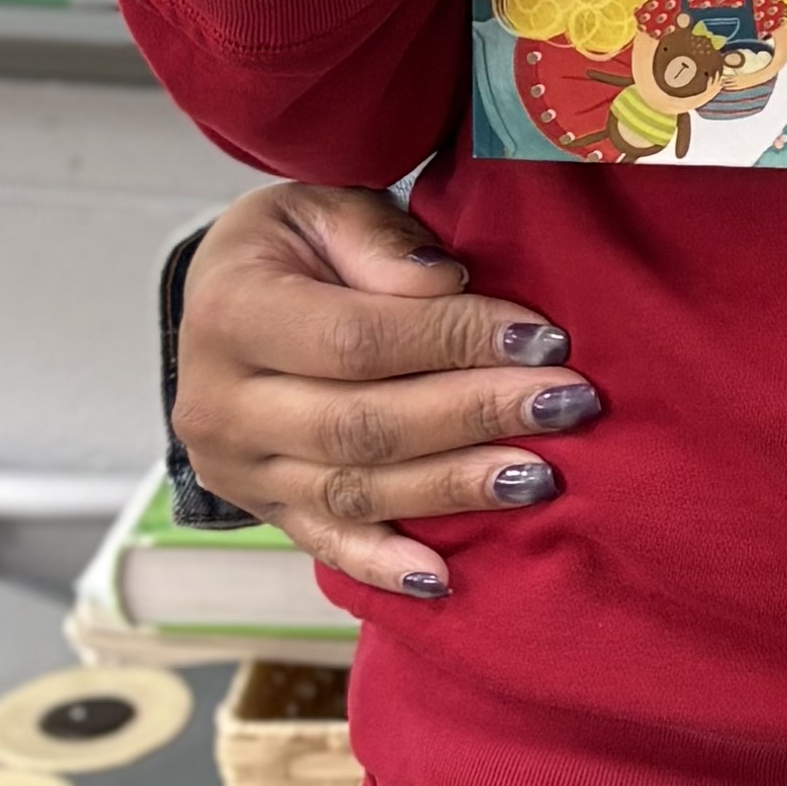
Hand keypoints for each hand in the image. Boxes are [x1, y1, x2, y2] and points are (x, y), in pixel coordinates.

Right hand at [170, 179, 602, 602]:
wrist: (226, 300)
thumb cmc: (293, 245)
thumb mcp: (325, 206)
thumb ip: (381, 242)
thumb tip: (445, 284)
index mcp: (232, 311)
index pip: (356, 340)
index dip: (454, 341)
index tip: (542, 339)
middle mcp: (220, 403)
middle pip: (360, 425)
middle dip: (475, 415)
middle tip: (567, 404)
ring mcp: (237, 468)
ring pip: (354, 491)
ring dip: (454, 487)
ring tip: (540, 475)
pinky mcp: (263, 509)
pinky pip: (326, 545)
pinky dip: (384, 566)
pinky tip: (444, 579)